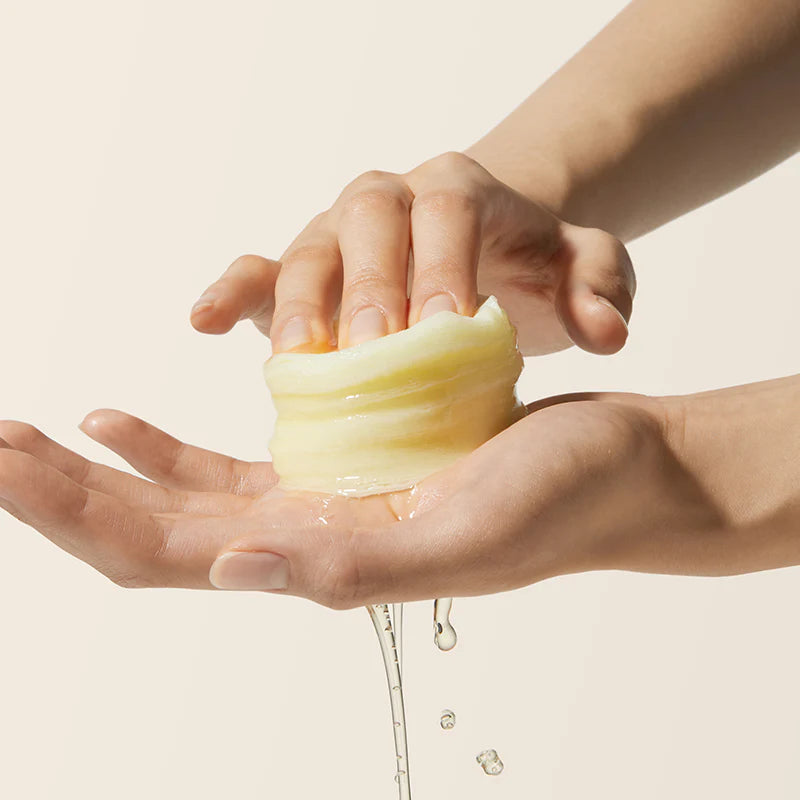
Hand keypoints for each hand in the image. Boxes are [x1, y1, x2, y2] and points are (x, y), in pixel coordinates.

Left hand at [0, 393, 728, 607]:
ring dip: (98, 470)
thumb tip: (233, 571)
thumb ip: (353, 568)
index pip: (164, 554)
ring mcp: (315, 507)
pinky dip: (165, 447)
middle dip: (61, 490)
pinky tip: (123, 419)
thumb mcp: (468, 536)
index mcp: (323, 562)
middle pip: (149, 529)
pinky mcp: (339, 468)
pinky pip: (227, 464)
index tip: (3, 464)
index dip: (77, 513)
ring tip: (33, 434)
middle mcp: (304, 542)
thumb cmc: (562, 500)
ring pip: (174, 498)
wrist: (613, 470)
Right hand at [190, 152, 634, 355]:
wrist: (479, 257)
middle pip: (368, 225)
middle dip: (367, 286)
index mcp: (458, 189)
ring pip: (307, 251)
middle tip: (370, 353)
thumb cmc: (526, 266)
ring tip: (296, 361)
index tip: (447, 329)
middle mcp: (388, 202)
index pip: (447, 210)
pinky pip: (258, 270)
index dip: (443, 261)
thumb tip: (606, 334)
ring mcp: (338, 235)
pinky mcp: (302, 269)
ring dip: (297, 303)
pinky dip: (232, 292)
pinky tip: (205, 321)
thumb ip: (602, 288)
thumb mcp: (583, 269)